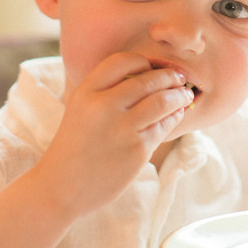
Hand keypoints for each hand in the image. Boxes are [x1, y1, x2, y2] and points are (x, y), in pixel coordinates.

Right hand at [36, 53, 193, 218]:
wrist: (61, 187)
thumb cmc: (75, 145)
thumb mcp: (80, 108)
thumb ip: (105, 90)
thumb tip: (146, 74)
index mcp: (86, 92)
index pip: (122, 61)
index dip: (142, 61)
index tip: (152, 67)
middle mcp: (103, 106)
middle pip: (147, 80)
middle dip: (168, 77)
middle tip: (178, 78)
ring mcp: (122, 129)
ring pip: (162, 101)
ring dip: (179, 95)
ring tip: (185, 94)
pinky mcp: (137, 150)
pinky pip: (164, 126)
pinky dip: (175, 116)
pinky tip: (177, 114)